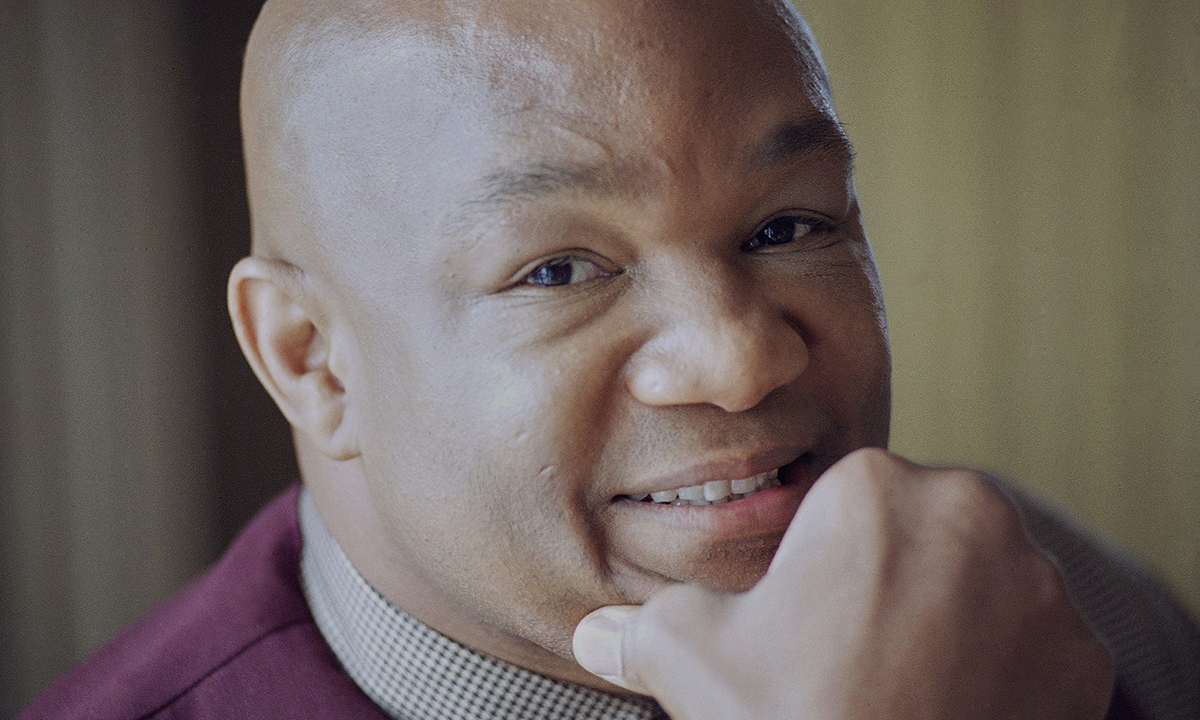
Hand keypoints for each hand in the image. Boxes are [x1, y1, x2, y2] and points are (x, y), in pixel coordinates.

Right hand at [573, 448, 1114, 719]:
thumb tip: (593, 634)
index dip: (821, 558)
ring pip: (983, 577)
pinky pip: (1035, 639)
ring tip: (897, 678)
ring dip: (951, 613)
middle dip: (891, 573)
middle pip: (921, 527)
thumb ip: (641, 625)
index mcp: (876, 488)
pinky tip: (950, 706)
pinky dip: (1003, 665)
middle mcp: (974, 513)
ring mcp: (1042, 587)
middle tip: (850, 646)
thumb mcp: (690, 660)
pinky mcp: (1084, 655)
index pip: (847, 497)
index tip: (810, 612)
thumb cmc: (789, 719)